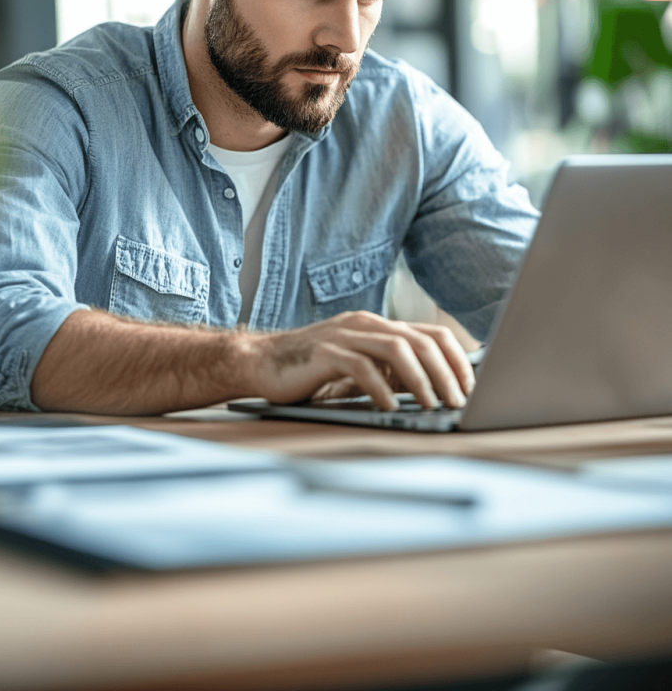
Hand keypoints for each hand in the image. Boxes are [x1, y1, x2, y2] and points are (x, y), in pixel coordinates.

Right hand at [247, 311, 474, 410]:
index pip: (432, 335)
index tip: (471, 388)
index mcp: (378, 326)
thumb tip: (432, 390)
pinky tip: (390, 407)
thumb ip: (390, 371)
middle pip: (421, 340)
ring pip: (397, 349)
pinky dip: (381, 388)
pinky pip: (362, 366)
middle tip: (459, 401)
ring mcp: (345, 335)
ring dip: (421, 379)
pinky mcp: (325, 352)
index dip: (457, 360)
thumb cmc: (312, 370)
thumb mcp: (360, 367)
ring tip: (433, 405)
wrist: (261, 362)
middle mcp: (366, 324)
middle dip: (447, 372)